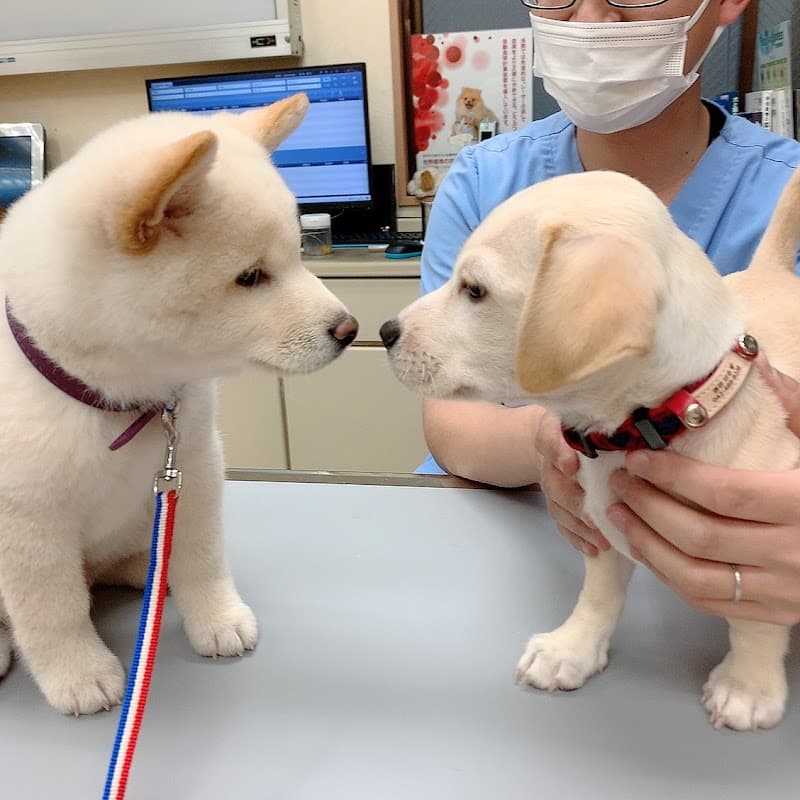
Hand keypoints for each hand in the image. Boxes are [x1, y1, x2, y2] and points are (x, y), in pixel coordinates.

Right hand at [535, 411, 610, 555]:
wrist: (564, 440)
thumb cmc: (589, 429)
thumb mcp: (599, 418)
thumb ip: (613, 422)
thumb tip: (647, 434)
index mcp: (557, 432)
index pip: (549, 439)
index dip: (558, 452)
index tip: (571, 465)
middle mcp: (550, 461)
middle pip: (554, 482)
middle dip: (574, 500)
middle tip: (593, 515)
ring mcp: (552, 485)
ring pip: (558, 507)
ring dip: (578, 525)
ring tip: (601, 539)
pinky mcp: (557, 505)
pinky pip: (562, 524)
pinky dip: (577, 538)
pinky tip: (594, 548)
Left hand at [606, 361, 799, 625]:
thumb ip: (796, 408)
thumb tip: (754, 364)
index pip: (723, 493)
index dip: (672, 476)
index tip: (636, 457)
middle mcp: (793, 553)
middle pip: (699, 535)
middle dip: (647, 506)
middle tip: (618, 481)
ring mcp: (783, 592)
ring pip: (695, 577)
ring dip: (647, 545)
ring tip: (618, 513)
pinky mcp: (774, 615)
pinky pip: (708, 602)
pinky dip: (668, 576)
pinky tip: (646, 549)